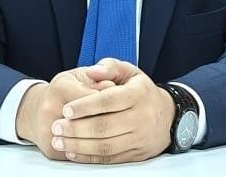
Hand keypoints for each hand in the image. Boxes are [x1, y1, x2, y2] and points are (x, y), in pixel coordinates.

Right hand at [15, 67, 115, 159]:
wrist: (36, 110)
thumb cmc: (65, 90)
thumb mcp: (81, 75)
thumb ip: (100, 76)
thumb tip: (113, 87)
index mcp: (62, 86)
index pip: (94, 98)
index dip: (113, 104)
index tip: (125, 106)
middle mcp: (51, 108)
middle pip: (89, 123)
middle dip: (112, 124)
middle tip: (127, 124)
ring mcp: (49, 131)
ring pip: (84, 143)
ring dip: (105, 141)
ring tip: (120, 136)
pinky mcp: (52, 150)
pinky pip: (78, 156)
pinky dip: (94, 154)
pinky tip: (106, 148)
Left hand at [49, 59, 174, 163]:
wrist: (168, 117)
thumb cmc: (141, 91)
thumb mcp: (129, 72)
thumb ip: (109, 67)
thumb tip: (91, 71)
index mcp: (138, 94)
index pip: (109, 101)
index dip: (85, 106)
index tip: (65, 109)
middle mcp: (141, 118)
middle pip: (105, 127)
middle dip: (77, 128)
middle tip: (56, 126)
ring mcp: (140, 139)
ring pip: (106, 146)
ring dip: (79, 145)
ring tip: (59, 141)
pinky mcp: (136, 154)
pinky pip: (110, 159)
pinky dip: (89, 157)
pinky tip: (73, 152)